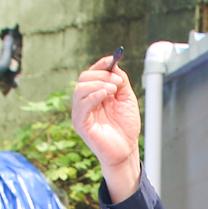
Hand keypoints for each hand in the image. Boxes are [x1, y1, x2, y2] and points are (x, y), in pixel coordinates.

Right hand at [69, 55, 141, 201]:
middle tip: (118, 82)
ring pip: (80, 88)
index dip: (101, 65)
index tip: (113, 59)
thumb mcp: (126, 99)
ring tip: (113, 90)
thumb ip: (121, 82)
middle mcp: (86, 101)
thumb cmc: (126, 127)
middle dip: (102, 75)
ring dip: (98, 84)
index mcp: (95, 94)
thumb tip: (114, 65)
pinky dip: (92, 95)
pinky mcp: (80, 123)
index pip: (92, 73)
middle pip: (84, 77)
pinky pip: (81, 105)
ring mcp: (81, 112)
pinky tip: (105, 95)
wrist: (127, 149)